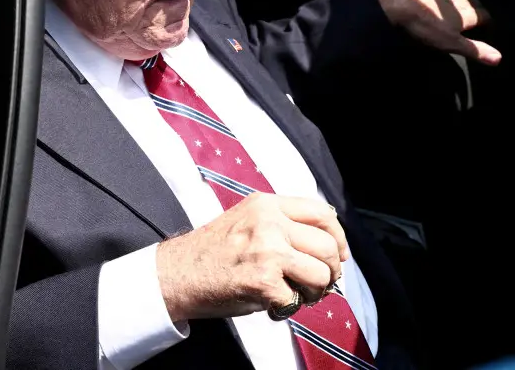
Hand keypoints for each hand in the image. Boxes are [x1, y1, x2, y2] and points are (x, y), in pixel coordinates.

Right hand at [155, 193, 347, 322]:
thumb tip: (327, 240)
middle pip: (327, 246)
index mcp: (266, 204)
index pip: (322, 213)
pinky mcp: (262, 282)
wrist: (176, 274)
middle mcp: (269, 223)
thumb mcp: (247, 219)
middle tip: (318, 284)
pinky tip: (272, 305)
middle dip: (331, 271)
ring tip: (296, 295)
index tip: (338, 255)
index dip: (338, 237)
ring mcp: (267, 251)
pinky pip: (296, 300)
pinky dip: (288, 309)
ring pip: (321, 274)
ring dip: (314, 292)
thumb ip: (281, 222)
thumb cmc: (212, 251)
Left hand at [374, 0, 501, 64]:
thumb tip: (500, 57)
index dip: (488, 23)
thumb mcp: (450, 43)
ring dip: (460, 1)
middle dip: (476, 10)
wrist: (397, 2)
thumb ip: (474, 49)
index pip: (485, 16)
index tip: (489, 29)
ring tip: (457, 10)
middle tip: (474, 19)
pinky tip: (436, 0)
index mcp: (467, 11)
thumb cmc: (425, 25)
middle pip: (473, 3)